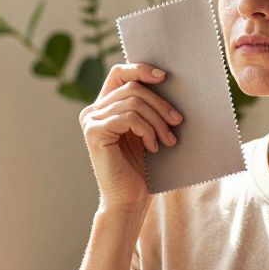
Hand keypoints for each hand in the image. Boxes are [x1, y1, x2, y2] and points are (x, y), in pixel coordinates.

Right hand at [79, 63, 182, 207]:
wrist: (130, 200)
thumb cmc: (142, 169)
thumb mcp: (147, 131)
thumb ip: (147, 107)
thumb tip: (167, 80)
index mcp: (104, 107)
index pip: (119, 73)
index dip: (141, 69)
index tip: (164, 77)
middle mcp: (93, 111)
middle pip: (132, 88)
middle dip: (160, 103)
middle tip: (178, 121)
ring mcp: (91, 121)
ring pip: (133, 102)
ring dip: (157, 120)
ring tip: (168, 140)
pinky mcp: (94, 132)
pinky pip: (128, 117)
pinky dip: (146, 130)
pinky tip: (153, 146)